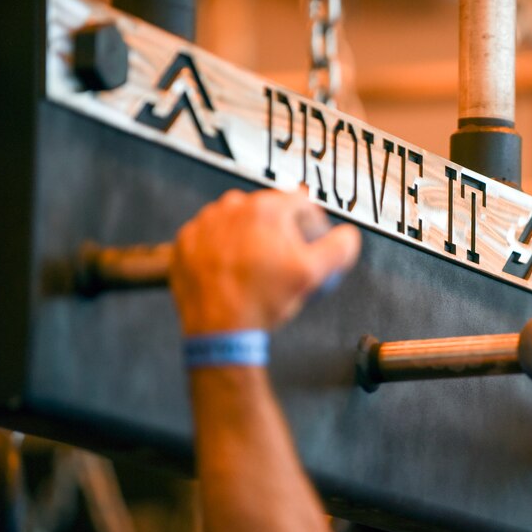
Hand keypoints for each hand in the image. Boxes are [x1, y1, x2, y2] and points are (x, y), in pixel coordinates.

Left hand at [170, 189, 360, 334]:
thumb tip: (348, 235)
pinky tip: (228, 269)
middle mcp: (232, 207)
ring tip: (253, 266)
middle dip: (277, 230)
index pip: (299, 202)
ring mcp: (204, 223)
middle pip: (266, 211)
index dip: (311, 222)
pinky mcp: (184, 241)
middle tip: (281, 259)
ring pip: (236, 221)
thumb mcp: (314, 275)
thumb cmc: (264, 300)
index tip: (310, 241)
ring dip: (246, 236)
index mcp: (266, 209)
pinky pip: (208, 237)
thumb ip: (339, 248)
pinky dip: (218, 248)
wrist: (220, 329)